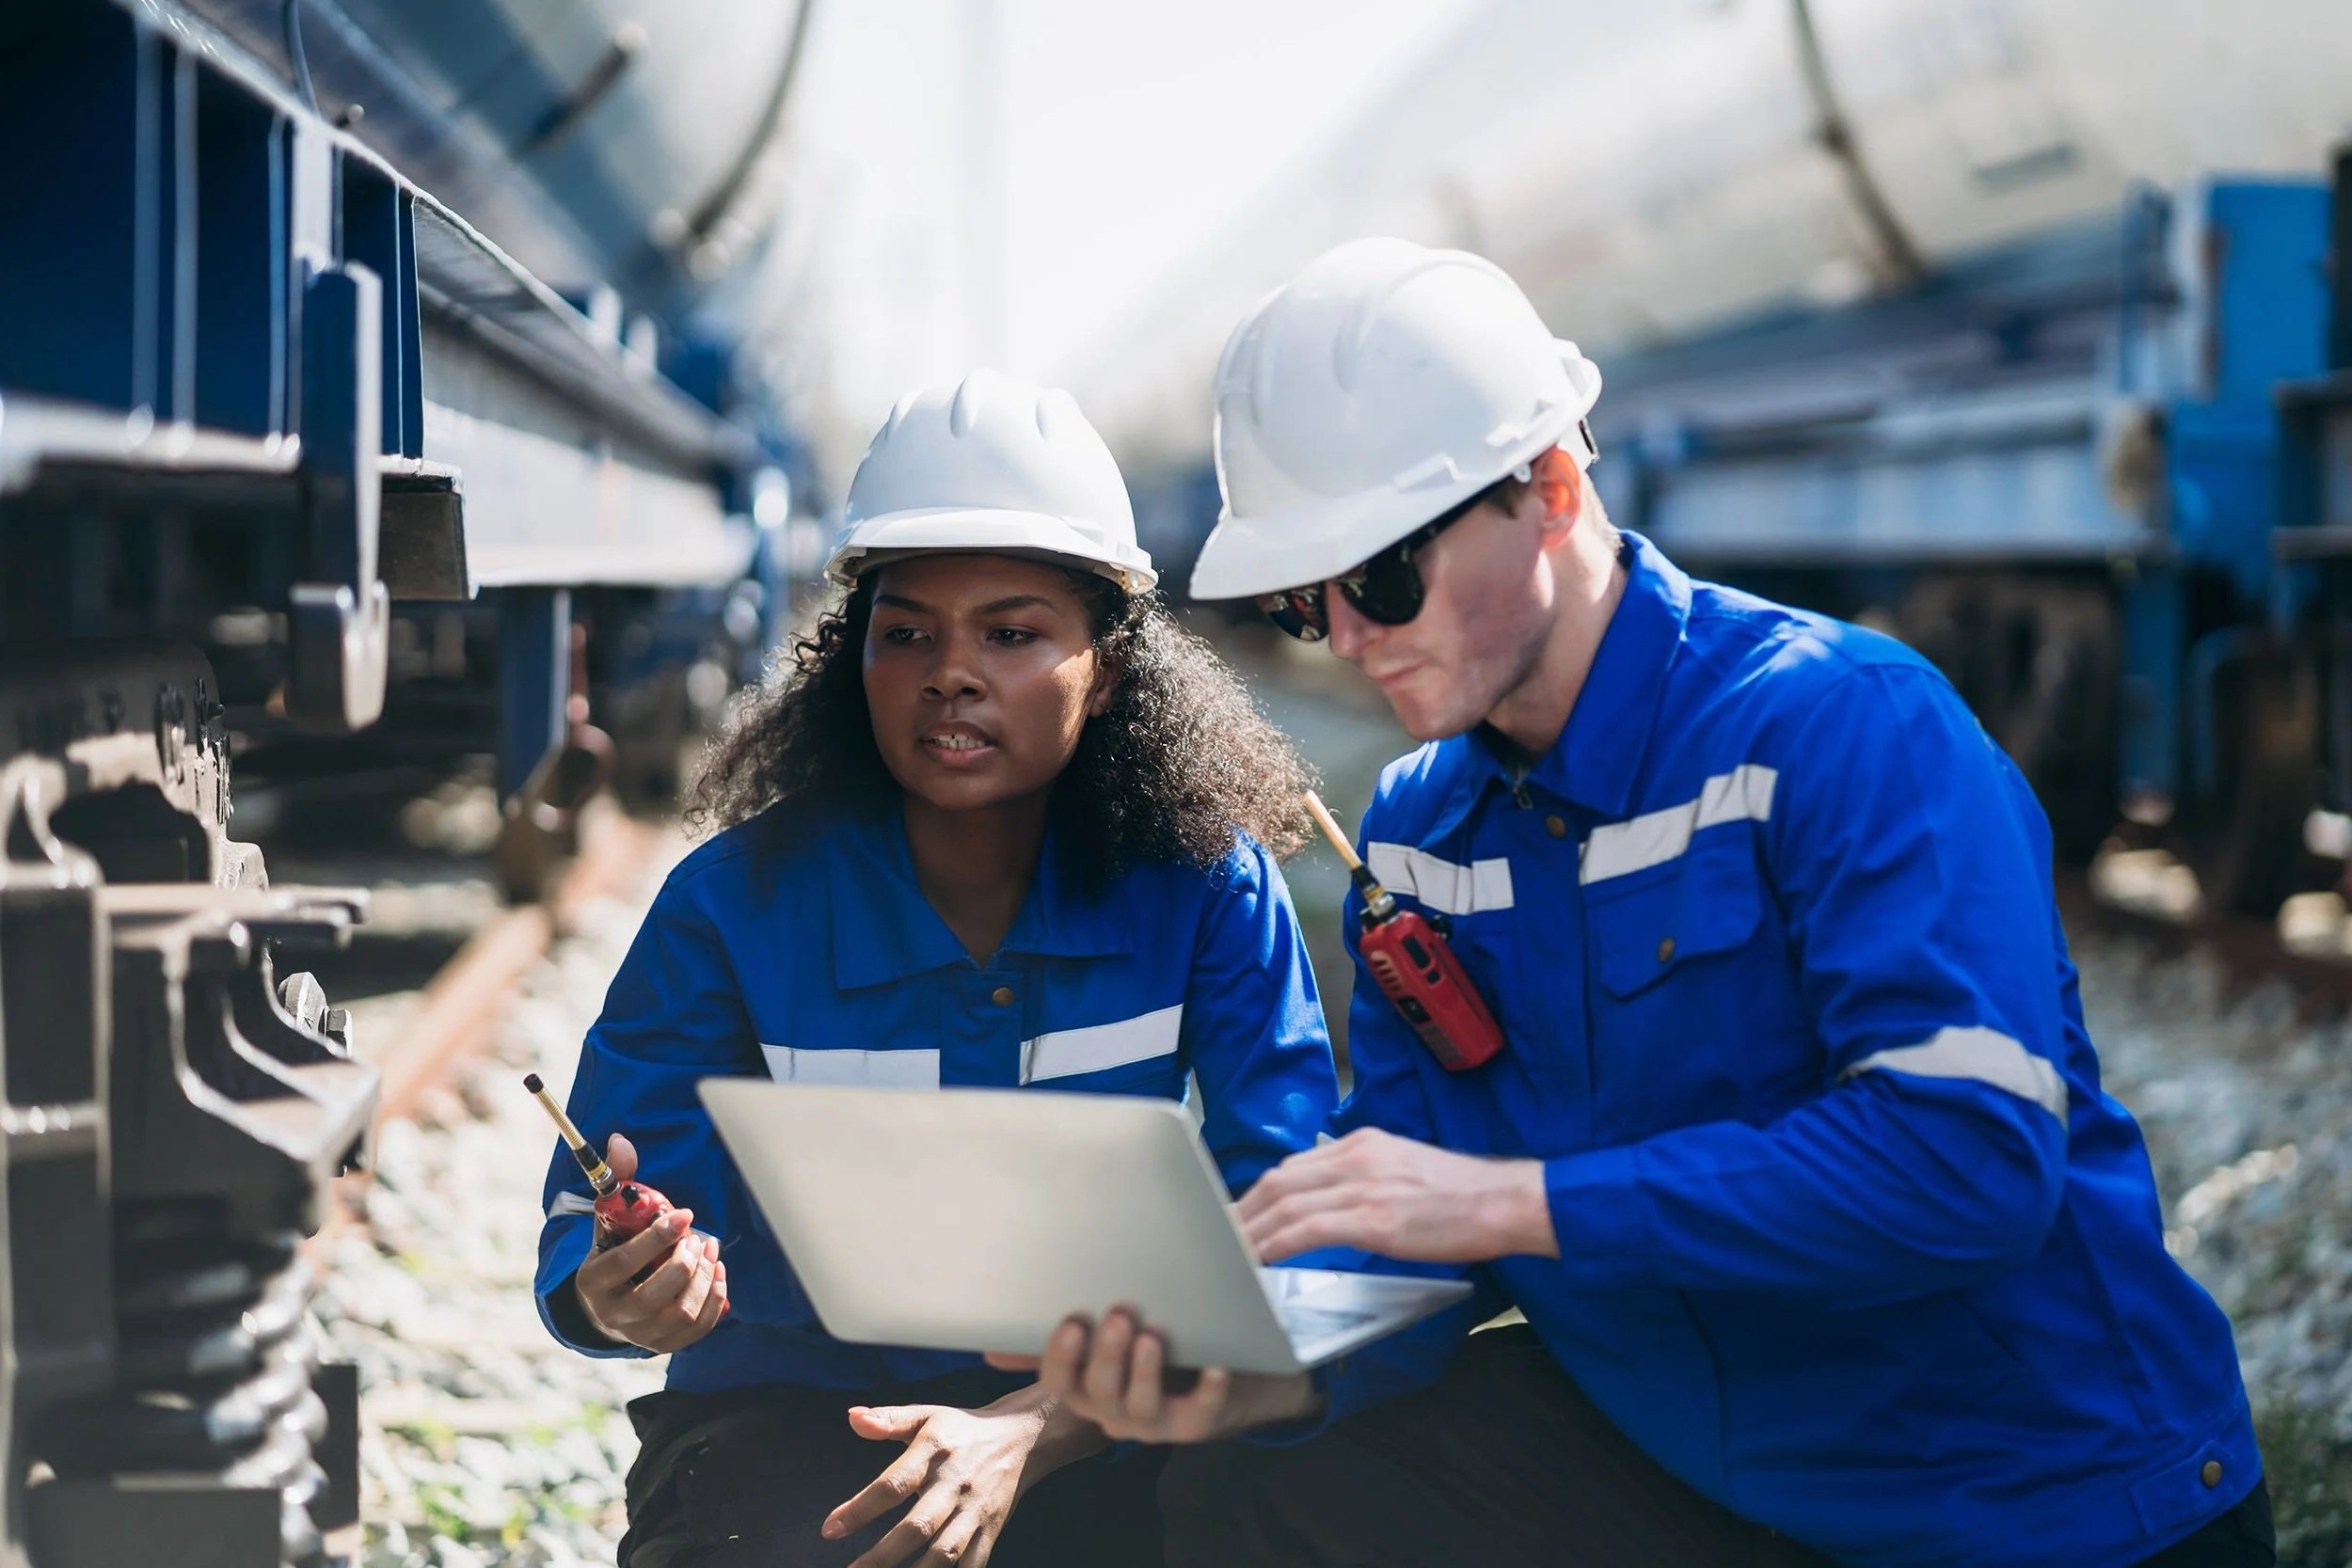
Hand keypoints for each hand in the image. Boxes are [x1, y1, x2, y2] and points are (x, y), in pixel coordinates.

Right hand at [572, 1135, 727, 1352]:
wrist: (605, 1305)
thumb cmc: (612, 1252)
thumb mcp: (607, 1221)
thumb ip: (616, 1182)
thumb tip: (621, 1140)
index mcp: (594, 1281)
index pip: (625, 1263)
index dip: (658, 1238)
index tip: (685, 1214)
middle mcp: (613, 1314)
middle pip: (657, 1294)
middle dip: (685, 1261)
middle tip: (698, 1236)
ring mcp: (639, 1335)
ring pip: (681, 1313)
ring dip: (703, 1278)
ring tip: (710, 1249)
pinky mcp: (663, 1346)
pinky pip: (697, 1329)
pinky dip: (714, 1299)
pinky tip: (717, 1272)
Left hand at [822, 1390, 1096, 1567]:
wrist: (1023, 1437)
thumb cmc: (962, 1429)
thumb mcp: (926, 1414)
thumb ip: (888, 1419)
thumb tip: (852, 1417)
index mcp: (935, 1451)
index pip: (893, 1484)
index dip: (860, 1509)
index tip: (830, 1530)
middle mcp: (955, 1484)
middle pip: (918, 1526)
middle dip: (882, 1555)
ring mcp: (975, 1511)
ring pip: (944, 1552)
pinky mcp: (991, 1530)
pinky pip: (972, 1564)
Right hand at [987, 1309, 1317, 1444]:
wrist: (1218, 1378)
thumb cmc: (1151, 1349)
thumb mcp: (1104, 1342)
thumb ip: (1063, 1340)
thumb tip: (991, 1351)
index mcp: (1086, 1389)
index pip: (1059, 1382)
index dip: (1061, 1357)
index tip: (1072, 1322)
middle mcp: (1113, 1411)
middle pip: (1099, 1393)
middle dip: (1107, 1356)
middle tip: (1119, 1316)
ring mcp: (1154, 1422)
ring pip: (1141, 1407)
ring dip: (1145, 1373)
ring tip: (1152, 1337)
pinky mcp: (1195, 1424)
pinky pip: (1200, 1412)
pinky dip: (1208, 1390)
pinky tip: (1215, 1365)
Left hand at [1236, 1127, 1557, 1263]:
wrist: (1505, 1201)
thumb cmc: (1464, 1196)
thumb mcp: (1405, 1170)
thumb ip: (1367, 1179)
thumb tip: (1336, 1202)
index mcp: (1364, 1143)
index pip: (1294, 1165)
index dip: (1261, 1192)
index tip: (1242, 1213)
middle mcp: (1357, 1156)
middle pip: (1280, 1180)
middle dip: (1244, 1210)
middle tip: (1220, 1235)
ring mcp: (1364, 1184)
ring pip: (1286, 1203)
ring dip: (1251, 1230)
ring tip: (1228, 1253)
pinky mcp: (1374, 1217)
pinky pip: (1308, 1229)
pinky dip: (1276, 1244)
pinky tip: (1260, 1260)